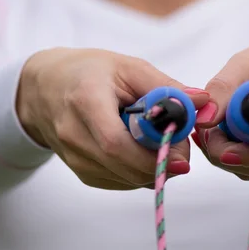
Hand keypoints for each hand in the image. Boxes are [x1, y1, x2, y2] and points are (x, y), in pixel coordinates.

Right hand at [16, 48, 209, 189]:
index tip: (181, 153)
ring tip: (162, 145)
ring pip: (124, 179)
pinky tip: (143, 152)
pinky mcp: (80, 172)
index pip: (115, 142)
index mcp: (85, 102)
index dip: (151, 155)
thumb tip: (203, 102)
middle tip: (181, 151)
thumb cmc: (89, 72)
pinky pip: (119, 182)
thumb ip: (165, 87)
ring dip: (152, 169)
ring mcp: (73, 157)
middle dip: (159, 164)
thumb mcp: (127, 67)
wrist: (45, 88)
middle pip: (121, 166)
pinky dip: (138, 172)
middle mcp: (73, 134)